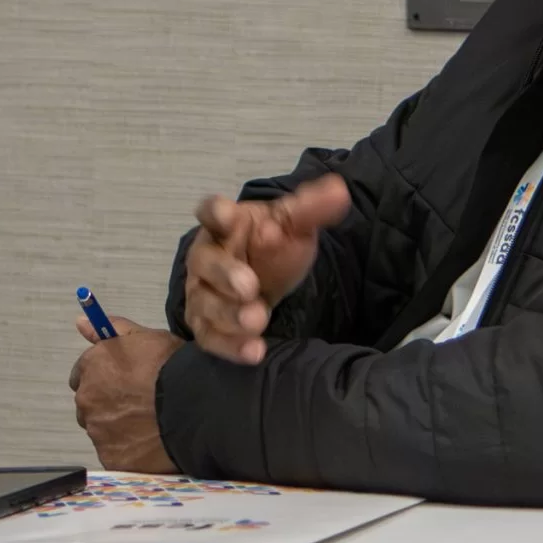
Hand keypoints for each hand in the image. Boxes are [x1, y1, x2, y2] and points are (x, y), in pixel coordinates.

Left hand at [69, 317, 181, 471]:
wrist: (194, 405)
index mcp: (91, 367)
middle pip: (90, 404)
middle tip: (139, 404)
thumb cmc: (170, 366)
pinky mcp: (111, 458)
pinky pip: (116, 454)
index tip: (124, 382)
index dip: (104, 377)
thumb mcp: (145, 337)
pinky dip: (129, 450)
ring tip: (149, 426)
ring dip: (118, 427)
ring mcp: (98, 432)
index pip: (83, 375)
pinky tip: (150, 444)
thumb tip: (80, 322)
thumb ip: (110, 329)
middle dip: (108, 404)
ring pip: (102, 430)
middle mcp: (86, 399)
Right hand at [183, 173, 351, 363]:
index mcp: (223, 224)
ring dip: (230, 314)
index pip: (210, 212)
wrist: (266, 276)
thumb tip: (340, 191)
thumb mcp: (294, 225)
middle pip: (205, 263)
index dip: (216, 213)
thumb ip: (311, 209)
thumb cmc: (272, 245)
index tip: (227, 216)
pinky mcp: (208, 325)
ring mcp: (203, 293)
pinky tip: (255, 351)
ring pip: (207, 305)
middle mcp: (206, 258)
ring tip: (257, 318)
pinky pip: (212, 338)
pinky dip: (232, 346)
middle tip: (249, 284)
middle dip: (225, 274)